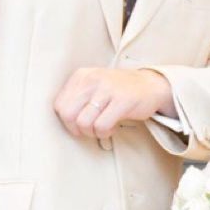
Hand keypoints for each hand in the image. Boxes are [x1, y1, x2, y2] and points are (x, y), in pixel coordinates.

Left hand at [53, 67, 173, 138]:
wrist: (150, 85)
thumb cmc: (118, 90)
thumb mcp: (93, 86)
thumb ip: (76, 97)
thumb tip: (63, 119)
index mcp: (82, 75)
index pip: (59, 105)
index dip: (67, 121)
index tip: (79, 124)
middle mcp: (92, 79)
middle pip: (68, 115)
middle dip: (77, 129)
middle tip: (89, 130)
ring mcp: (107, 89)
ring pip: (84, 123)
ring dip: (92, 133)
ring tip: (102, 128)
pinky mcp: (122, 101)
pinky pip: (101, 126)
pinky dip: (104, 133)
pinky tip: (111, 128)